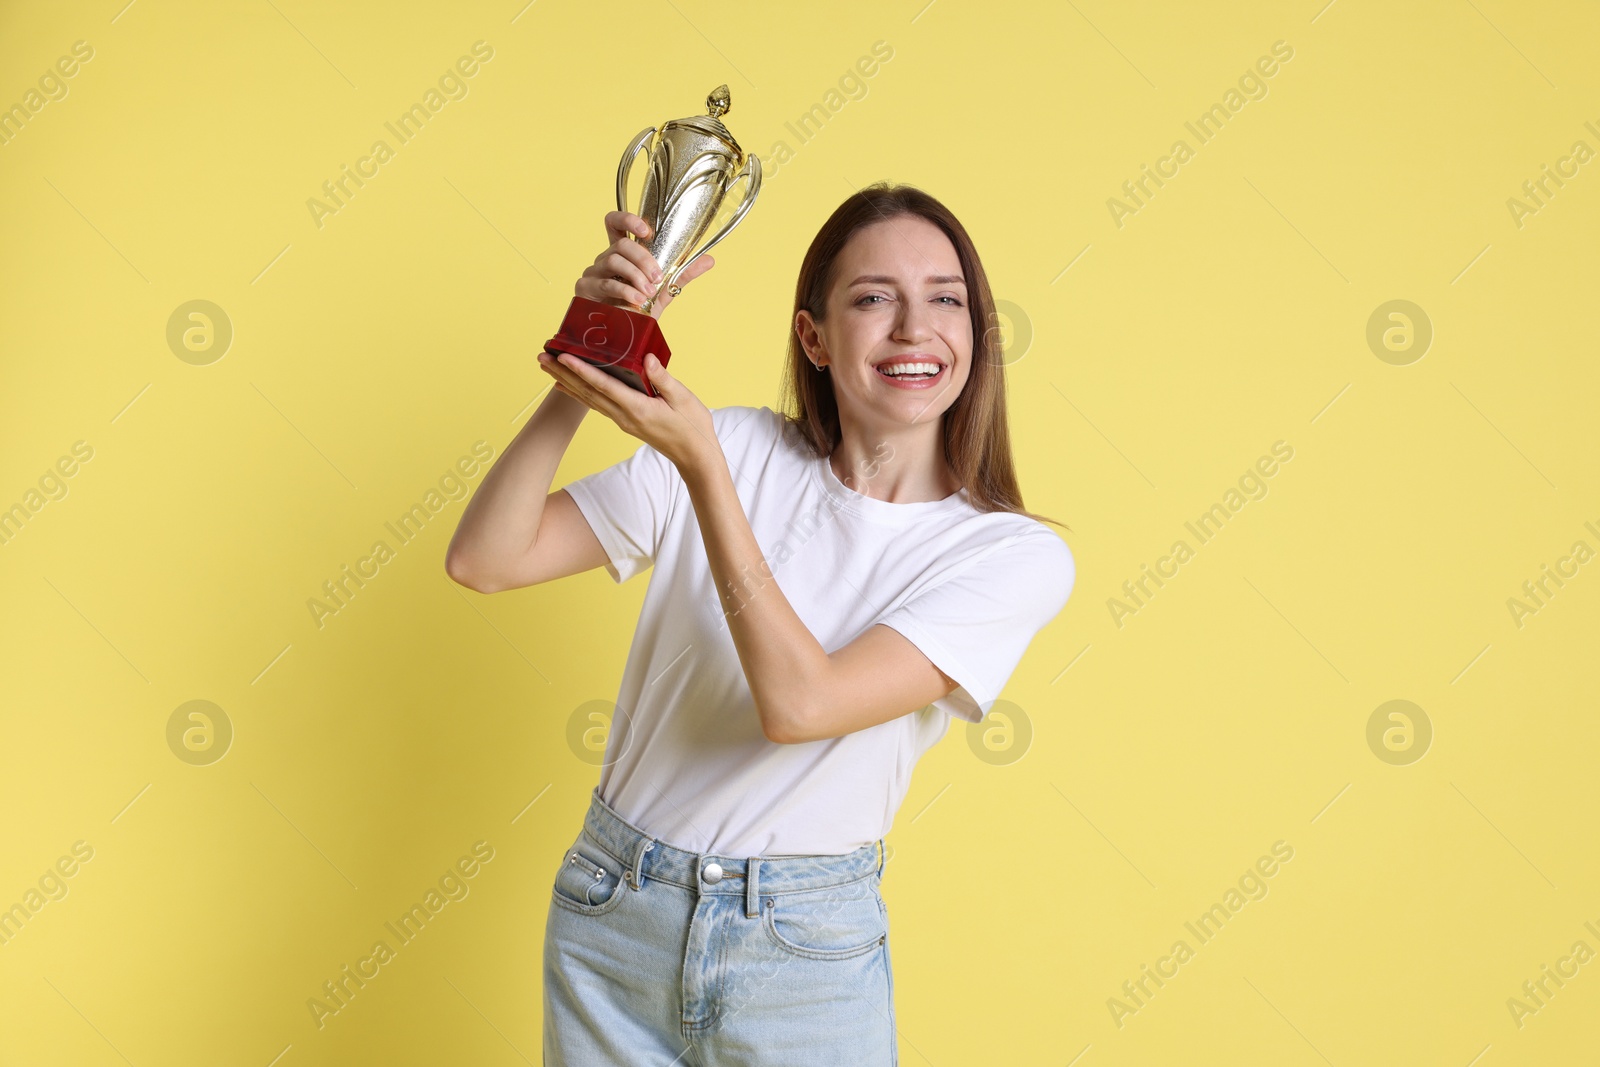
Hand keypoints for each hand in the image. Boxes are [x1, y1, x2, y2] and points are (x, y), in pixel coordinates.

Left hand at [537, 349, 718, 474]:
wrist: (694, 456)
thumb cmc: (692, 426)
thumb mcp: (683, 398)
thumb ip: (662, 378)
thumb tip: (646, 358)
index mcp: (637, 408)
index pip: (603, 386)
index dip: (582, 370)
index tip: (563, 357)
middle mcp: (624, 416)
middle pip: (587, 392)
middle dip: (563, 373)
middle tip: (542, 357)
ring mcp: (622, 421)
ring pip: (588, 399)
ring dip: (565, 382)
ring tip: (546, 367)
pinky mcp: (625, 421)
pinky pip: (596, 405)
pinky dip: (578, 394)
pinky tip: (566, 387)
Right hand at [575, 211, 715, 319]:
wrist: (626, 337)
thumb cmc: (639, 310)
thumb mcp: (663, 290)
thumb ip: (682, 273)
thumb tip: (710, 260)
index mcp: (621, 254)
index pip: (615, 223)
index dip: (627, 219)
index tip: (646, 231)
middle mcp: (604, 259)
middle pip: (620, 244)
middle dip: (643, 258)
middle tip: (657, 277)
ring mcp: (593, 273)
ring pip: (614, 260)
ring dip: (636, 275)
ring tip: (648, 293)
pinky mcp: (585, 289)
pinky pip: (606, 283)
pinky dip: (625, 290)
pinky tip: (636, 300)